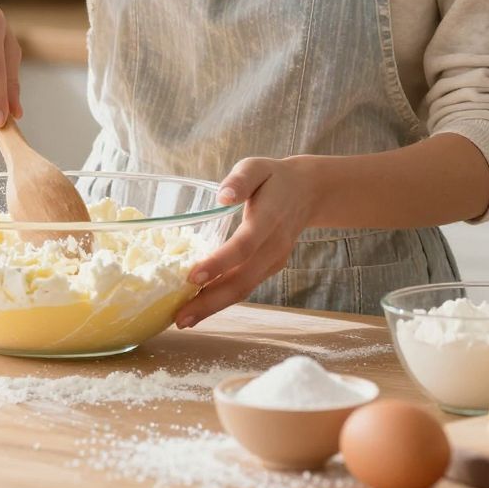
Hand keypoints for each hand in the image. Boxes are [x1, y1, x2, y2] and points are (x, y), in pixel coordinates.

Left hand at [174, 155, 324, 328]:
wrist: (309, 193)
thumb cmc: (274, 178)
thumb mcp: (257, 166)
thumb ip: (241, 178)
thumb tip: (222, 196)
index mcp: (268, 219)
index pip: (244, 245)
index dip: (219, 263)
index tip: (192, 277)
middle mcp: (273, 246)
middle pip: (242, 279)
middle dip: (210, 301)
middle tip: (179, 317)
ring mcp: (274, 261)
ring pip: (243, 289)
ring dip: (213, 307)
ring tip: (184, 320)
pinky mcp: (270, 268)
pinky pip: (246, 287)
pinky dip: (223, 300)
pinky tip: (200, 308)